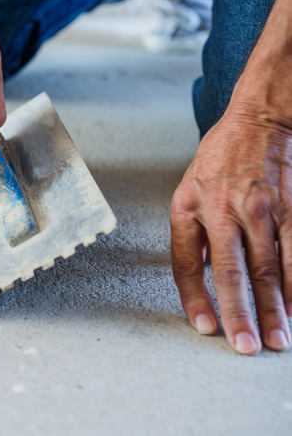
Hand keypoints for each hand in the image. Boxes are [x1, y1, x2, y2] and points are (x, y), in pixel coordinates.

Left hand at [170, 105, 291, 354]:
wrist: (258, 121)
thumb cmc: (218, 161)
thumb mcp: (187, 192)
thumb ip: (192, 235)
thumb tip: (200, 279)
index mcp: (189, 209)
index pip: (187, 264)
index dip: (196, 298)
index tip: (206, 327)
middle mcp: (224, 211)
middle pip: (233, 272)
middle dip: (241, 313)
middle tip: (247, 347)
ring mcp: (262, 209)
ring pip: (271, 268)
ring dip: (277, 307)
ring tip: (280, 339)